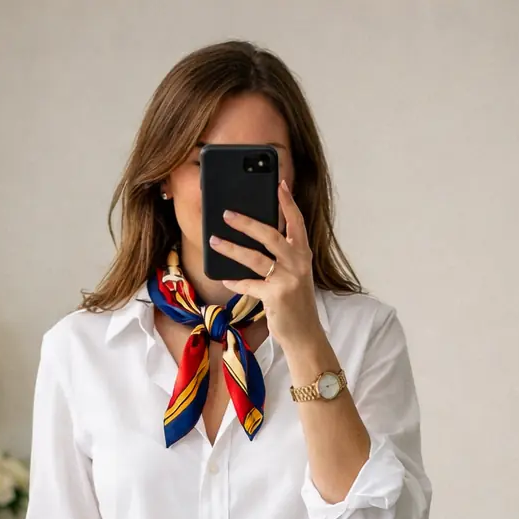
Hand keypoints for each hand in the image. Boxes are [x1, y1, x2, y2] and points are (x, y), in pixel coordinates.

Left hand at [210, 179, 322, 352]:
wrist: (304, 334)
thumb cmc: (295, 303)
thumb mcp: (294, 275)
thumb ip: (281, 257)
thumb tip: (252, 241)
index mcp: (303, 254)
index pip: (297, 222)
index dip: (287, 202)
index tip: (279, 183)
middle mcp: (298, 263)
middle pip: (270, 234)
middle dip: (246, 222)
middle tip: (227, 213)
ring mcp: (287, 279)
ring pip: (254, 257)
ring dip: (231, 248)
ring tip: (214, 240)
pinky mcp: (275, 296)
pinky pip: (249, 284)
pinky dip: (235, 282)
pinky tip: (224, 278)